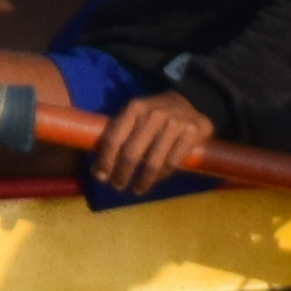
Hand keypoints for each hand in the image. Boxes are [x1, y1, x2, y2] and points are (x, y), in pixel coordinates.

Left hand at [89, 83, 216, 196]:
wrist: (192, 101)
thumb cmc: (156, 113)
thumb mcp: (135, 115)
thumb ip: (118, 136)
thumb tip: (97, 171)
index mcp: (135, 108)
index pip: (114, 138)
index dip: (106, 161)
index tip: (102, 177)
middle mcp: (154, 114)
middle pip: (132, 153)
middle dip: (122, 173)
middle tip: (118, 185)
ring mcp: (174, 123)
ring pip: (153, 162)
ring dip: (143, 181)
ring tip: (137, 188)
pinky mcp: (192, 133)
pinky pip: (172, 163)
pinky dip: (162, 176)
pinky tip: (156, 180)